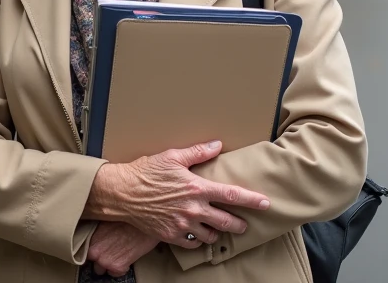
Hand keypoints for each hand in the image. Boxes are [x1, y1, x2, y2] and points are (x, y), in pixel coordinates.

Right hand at [85, 140, 270, 249]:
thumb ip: (198, 152)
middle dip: (239, 224)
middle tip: (243, 224)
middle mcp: (193, 209)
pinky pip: (193, 243)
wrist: (122, 193)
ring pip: (211, 235)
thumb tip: (217, 145)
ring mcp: (182, 225)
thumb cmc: (146, 172)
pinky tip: (197, 232)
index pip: (231, 195)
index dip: (251, 200)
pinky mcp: (171, 236)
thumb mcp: (172, 156)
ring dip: (217, 231)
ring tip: (217, 227)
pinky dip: (198, 239)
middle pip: (227, 221)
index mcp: (196, 188)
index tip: (265, 203)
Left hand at [88, 222, 157, 276]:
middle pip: (91, 261)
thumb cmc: (130, 219)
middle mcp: (95, 250)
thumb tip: (97, 235)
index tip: (98, 248)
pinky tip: (127, 256)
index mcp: (91, 237)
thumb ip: (99, 230)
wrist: (146, 222)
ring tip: (119, 253)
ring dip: (109, 263)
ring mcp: (105, 260)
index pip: (84, 250)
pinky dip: (121, 268)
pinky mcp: (117, 267)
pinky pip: (115, 274)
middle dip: (100, 257)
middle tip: (111, 249)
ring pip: (100, 270)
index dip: (92, 249)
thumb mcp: (109, 220)